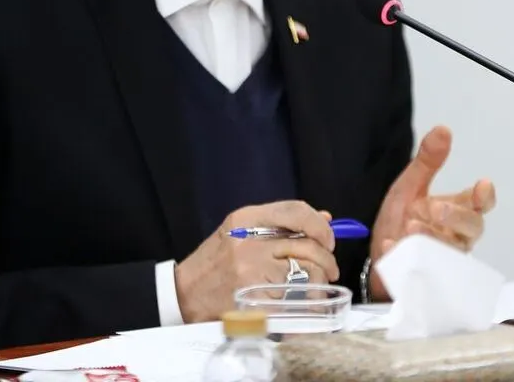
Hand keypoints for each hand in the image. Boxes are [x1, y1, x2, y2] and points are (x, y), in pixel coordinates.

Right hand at [174, 200, 339, 322]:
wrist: (184, 294)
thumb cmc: (214, 263)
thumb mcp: (240, 233)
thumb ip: (279, 224)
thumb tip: (324, 218)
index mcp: (245, 219)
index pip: (295, 211)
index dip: (319, 225)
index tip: (329, 239)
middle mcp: (249, 241)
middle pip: (306, 244)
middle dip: (327, 259)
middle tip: (330, 269)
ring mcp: (251, 270)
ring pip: (305, 271)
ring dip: (319, 280)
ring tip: (316, 286)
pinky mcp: (254, 297)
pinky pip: (294, 297)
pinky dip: (305, 301)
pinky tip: (303, 303)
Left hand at [369, 125, 495, 299]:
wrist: (377, 254)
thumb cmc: (403, 219)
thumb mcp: (410, 186)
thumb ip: (427, 162)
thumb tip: (443, 128)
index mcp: (457, 211)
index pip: (481, 205)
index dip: (484, 197)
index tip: (481, 186)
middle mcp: (456, 237)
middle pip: (472, 228)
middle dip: (456, 216)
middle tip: (433, 207)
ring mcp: (443, 259)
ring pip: (450, 251)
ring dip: (431, 236)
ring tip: (410, 225)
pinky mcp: (425, 277)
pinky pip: (421, 269)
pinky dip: (404, 255)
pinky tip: (389, 245)